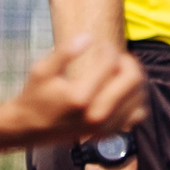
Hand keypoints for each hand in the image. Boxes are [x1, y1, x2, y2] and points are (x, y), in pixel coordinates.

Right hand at [4, 35, 148, 147]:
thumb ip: (65, 52)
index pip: (111, 63)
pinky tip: (121, 91)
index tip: (100, 46)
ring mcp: (104, 126)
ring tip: (119, 72)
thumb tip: (89, 36)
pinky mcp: (108, 133)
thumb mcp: (42, 69)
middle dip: (127, 61)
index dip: (109, 49)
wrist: (30, 128)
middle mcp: (96, 114)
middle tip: (115, 57)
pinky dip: (135, 100)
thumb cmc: (35, 95)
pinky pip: (137, 115)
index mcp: (80, 96)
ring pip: (139, 96)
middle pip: (133, 79)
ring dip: (133, 79)